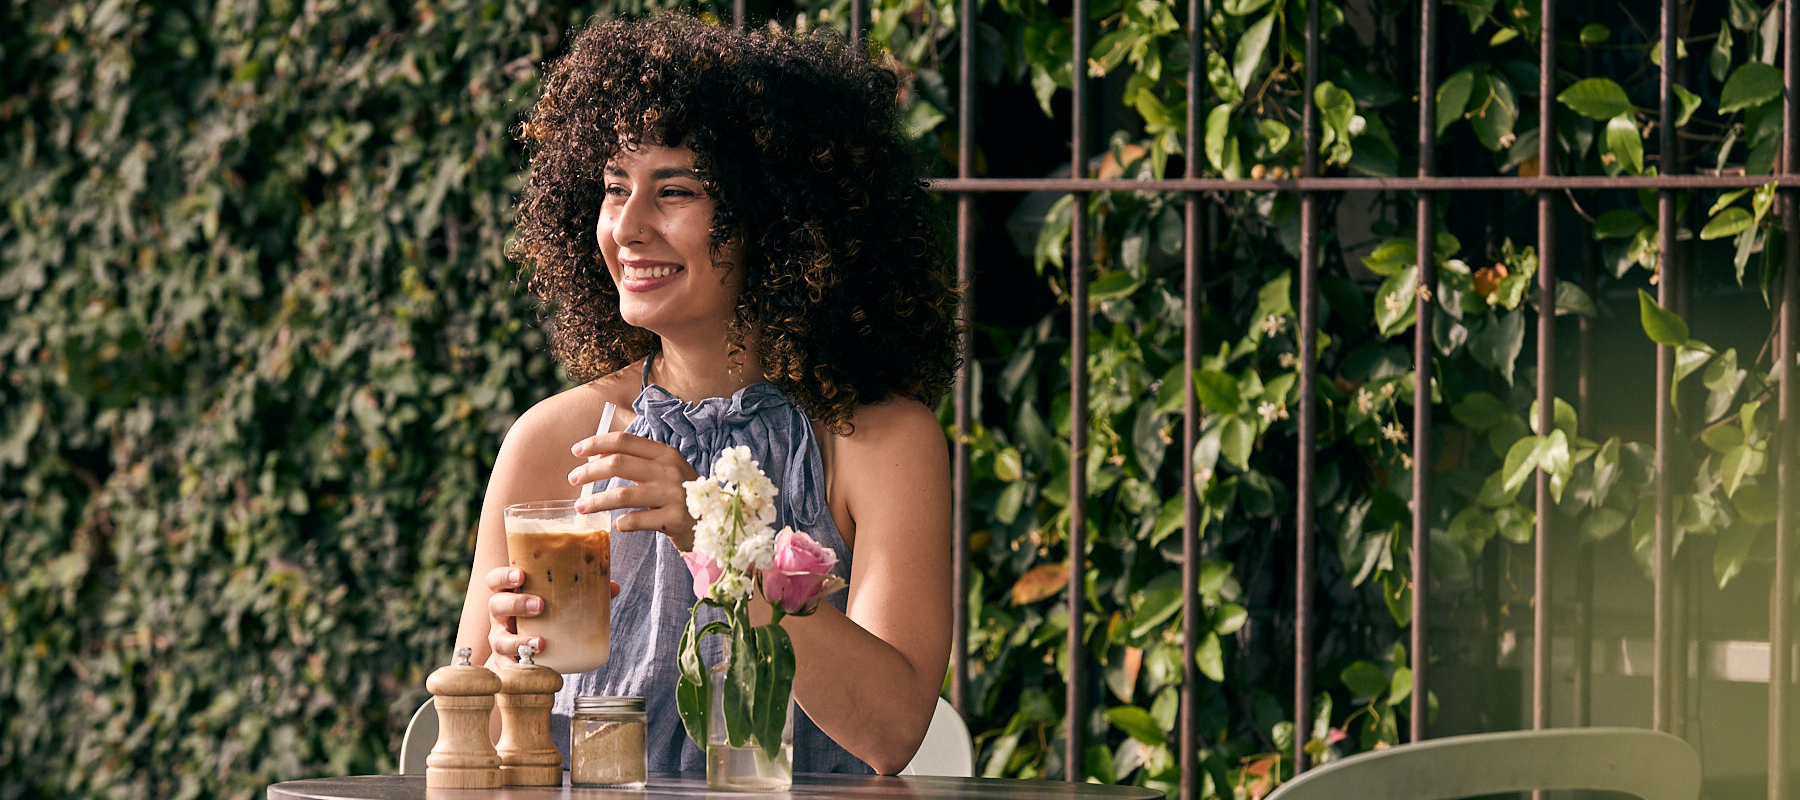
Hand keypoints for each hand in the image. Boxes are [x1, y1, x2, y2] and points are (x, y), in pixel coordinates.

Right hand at [485, 566, 619, 661]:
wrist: (532, 651)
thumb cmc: (545, 617)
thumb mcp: (559, 602)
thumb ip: (584, 592)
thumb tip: (613, 587)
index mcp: (510, 594)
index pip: (496, 580)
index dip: (504, 576)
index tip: (521, 576)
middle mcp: (500, 616)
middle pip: (496, 605)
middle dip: (516, 604)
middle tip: (540, 605)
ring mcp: (500, 640)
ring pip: (499, 640)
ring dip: (519, 641)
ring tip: (540, 642)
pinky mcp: (506, 664)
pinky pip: (505, 668)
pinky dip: (517, 669)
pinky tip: (533, 669)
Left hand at [568, 431, 701, 550]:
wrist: (713, 521)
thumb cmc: (680, 495)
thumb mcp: (664, 471)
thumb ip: (637, 462)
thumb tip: (597, 456)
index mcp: (665, 454)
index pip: (625, 441)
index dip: (597, 443)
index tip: (576, 451)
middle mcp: (670, 470)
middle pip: (619, 464)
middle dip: (589, 472)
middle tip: (572, 479)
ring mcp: (674, 494)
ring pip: (623, 494)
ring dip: (597, 501)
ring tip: (581, 507)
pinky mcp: (675, 519)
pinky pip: (638, 520)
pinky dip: (623, 523)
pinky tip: (617, 525)